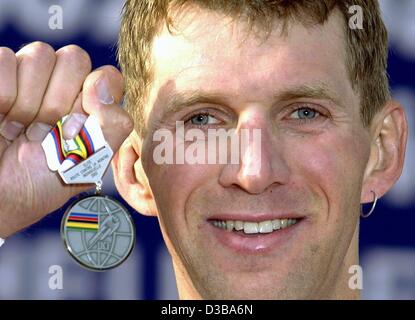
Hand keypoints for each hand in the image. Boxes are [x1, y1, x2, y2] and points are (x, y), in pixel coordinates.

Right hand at [0, 42, 133, 237]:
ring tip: (21, 128)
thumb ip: (113, 124)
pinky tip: (0, 117)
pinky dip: (2, 93)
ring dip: (28, 101)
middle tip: (45, 131)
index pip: (107, 75)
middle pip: (75, 57)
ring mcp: (29, 76)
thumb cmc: (44, 181)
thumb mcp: (90, 162)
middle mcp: (62, 85)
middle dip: (58, 101)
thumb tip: (102, 81)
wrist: (0, 196)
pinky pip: (5, 58)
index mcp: (90, 104)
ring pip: (40, 54)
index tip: (74, 130)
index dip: (92, 99)